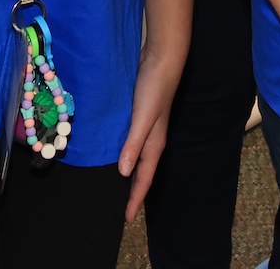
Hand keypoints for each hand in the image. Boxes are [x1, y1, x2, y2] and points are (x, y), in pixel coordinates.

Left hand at [119, 40, 187, 219]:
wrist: (163, 59)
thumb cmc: (155, 88)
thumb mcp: (143, 117)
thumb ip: (134, 144)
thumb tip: (123, 173)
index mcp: (154, 144)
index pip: (143, 178)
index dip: (135, 198)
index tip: (127, 219)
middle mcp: (152, 139)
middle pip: (142, 172)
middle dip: (135, 192)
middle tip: (124, 209)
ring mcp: (147, 128)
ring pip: (138, 158)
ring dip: (131, 174)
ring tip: (119, 186)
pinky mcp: (141, 116)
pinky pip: (133, 143)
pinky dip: (127, 154)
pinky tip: (116, 152)